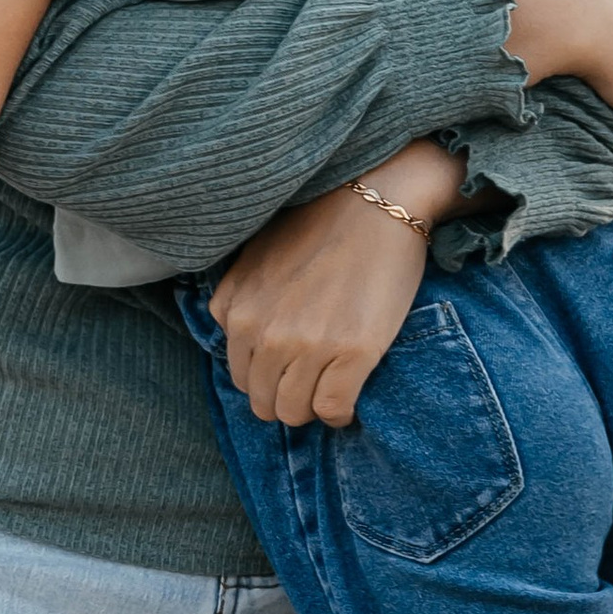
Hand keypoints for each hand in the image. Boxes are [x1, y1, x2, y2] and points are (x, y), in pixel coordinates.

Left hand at [207, 142, 462, 428]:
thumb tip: (237, 333)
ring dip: (312, 407)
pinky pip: (334, 409)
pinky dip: (340, 412)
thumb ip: (236, 299)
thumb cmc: (319, 224)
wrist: (376, 201)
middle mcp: (266, 334)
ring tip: (330, 388)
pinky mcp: (353, 352)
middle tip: (312, 383)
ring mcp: (308, 345)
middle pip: (266, 402)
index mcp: (238, 312)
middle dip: (286, 398)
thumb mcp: (254, 258)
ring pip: (296, 412)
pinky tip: (350, 397)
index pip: (241, 378)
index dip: (268, 380)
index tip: (290, 372)